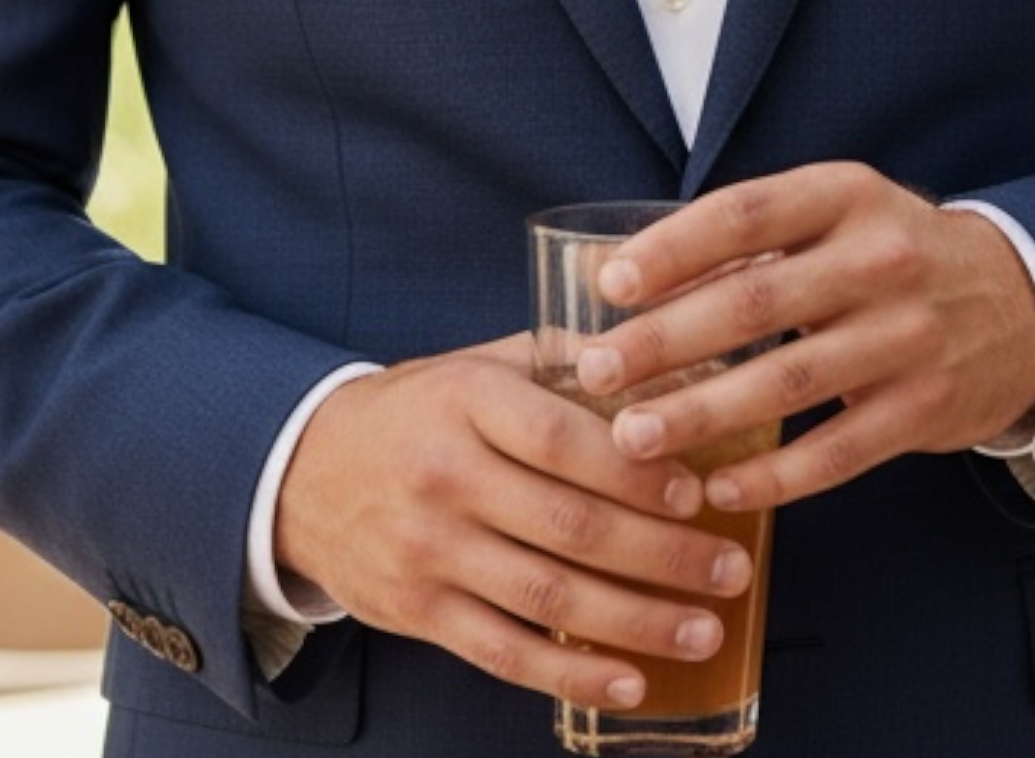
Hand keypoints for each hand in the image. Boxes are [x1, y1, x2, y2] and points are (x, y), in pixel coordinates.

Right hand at [273, 335, 757, 708]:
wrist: (305, 469)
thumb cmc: (420, 409)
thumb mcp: (479, 363)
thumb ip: (564, 358)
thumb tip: (664, 354)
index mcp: (467, 402)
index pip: (561, 438)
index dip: (635, 470)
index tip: (700, 490)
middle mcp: (445, 476)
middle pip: (569, 526)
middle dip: (662, 555)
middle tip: (730, 570)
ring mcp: (428, 550)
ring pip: (547, 597)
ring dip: (637, 622)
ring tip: (706, 631)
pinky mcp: (417, 612)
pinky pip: (505, 653)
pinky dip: (572, 676)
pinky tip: (633, 680)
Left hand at [572, 163, 1034, 510]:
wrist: (1025, 303)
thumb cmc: (892, 255)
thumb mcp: (839, 215)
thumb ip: (755, 239)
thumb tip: (632, 277)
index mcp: (846, 197)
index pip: (746, 213)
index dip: (672, 248)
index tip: (608, 285)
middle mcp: (881, 260)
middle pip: (756, 301)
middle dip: (664, 340)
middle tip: (592, 370)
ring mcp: (908, 336)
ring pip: (788, 382)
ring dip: (701, 413)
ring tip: (631, 436)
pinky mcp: (925, 408)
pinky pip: (837, 451)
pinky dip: (772, 473)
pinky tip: (716, 484)